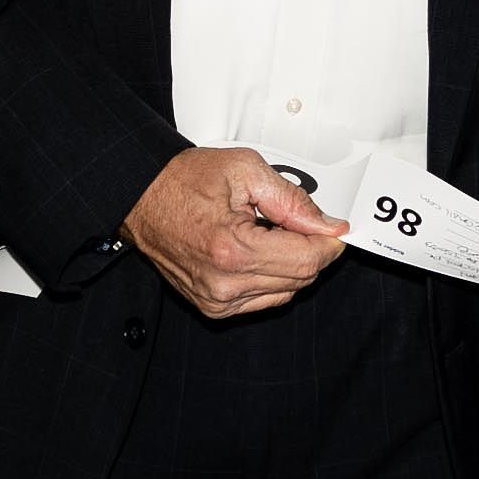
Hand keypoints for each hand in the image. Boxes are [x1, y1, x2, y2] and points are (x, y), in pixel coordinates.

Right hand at [122, 146, 346, 319]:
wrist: (141, 196)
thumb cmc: (182, 180)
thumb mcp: (245, 171)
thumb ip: (293, 201)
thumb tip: (328, 225)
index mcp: (233, 249)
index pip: (307, 260)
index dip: (329, 243)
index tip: (336, 229)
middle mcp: (223, 283)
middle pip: (301, 278)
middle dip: (311, 249)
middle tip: (300, 221)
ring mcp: (216, 300)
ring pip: (287, 291)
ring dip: (291, 263)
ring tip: (269, 231)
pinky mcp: (212, 307)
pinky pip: (265, 299)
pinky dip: (273, 276)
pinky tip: (258, 249)